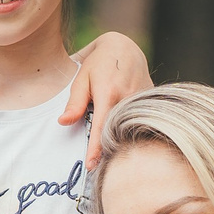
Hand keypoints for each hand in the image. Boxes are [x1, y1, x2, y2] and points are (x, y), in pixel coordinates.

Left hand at [62, 31, 154, 164]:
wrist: (125, 47)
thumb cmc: (98, 63)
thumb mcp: (81, 78)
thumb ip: (74, 102)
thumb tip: (63, 122)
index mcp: (108, 92)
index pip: (101, 128)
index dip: (96, 149)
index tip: (90, 166)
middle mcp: (128, 97)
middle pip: (117, 132)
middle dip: (108, 150)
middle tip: (98, 164)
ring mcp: (142, 99)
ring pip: (130, 128)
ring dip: (120, 142)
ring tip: (111, 155)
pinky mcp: (150, 101)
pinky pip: (139, 121)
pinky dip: (130, 131)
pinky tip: (124, 138)